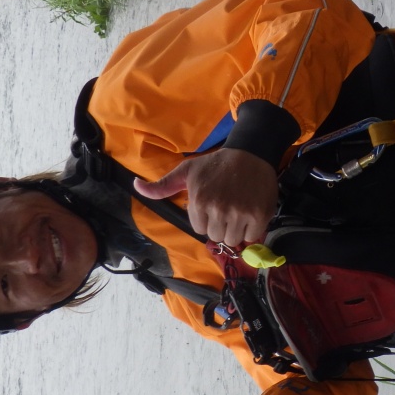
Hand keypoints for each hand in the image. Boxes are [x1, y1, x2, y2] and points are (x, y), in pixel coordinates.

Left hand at [132, 148, 277, 247]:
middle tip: (227, 208)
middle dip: (220, 226)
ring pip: (233, 239)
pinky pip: (252, 237)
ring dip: (235, 230)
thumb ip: (162, 185)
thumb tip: (136, 186)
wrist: (250, 154)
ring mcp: (240, 213)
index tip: (213, 205)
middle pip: (216, 237)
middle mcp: (219, 209)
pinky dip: (252, 230)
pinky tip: (250, 214)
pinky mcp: (259, 216)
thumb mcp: (186, 171)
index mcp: (199, 201)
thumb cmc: (216, 164)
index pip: (199, 228)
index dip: (206, 218)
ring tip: (238, 212)